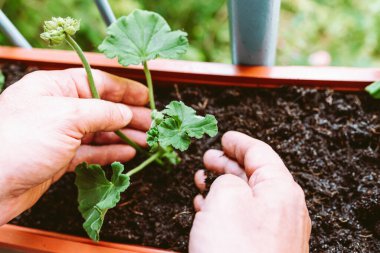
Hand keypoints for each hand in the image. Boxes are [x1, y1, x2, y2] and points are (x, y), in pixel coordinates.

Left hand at [0, 69, 150, 224]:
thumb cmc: (20, 141)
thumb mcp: (67, 117)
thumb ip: (102, 112)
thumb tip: (127, 113)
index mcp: (54, 87)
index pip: (97, 81)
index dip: (124, 89)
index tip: (147, 97)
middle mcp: (57, 108)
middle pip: (101, 108)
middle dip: (129, 115)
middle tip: (153, 123)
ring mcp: (58, 134)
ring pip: (98, 132)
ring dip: (123, 136)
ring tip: (147, 140)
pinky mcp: (59, 158)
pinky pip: (90, 152)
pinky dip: (109, 152)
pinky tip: (127, 153)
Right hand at [190, 131, 310, 252]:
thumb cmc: (237, 251)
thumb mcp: (227, 198)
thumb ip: (228, 178)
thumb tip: (229, 179)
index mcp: (280, 189)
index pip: (259, 152)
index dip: (238, 142)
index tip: (224, 137)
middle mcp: (283, 208)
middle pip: (253, 174)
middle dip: (227, 164)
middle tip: (207, 159)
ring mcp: (275, 230)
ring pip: (246, 197)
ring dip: (222, 186)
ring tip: (202, 181)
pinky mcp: (264, 247)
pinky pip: (244, 217)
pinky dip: (225, 207)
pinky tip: (208, 207)